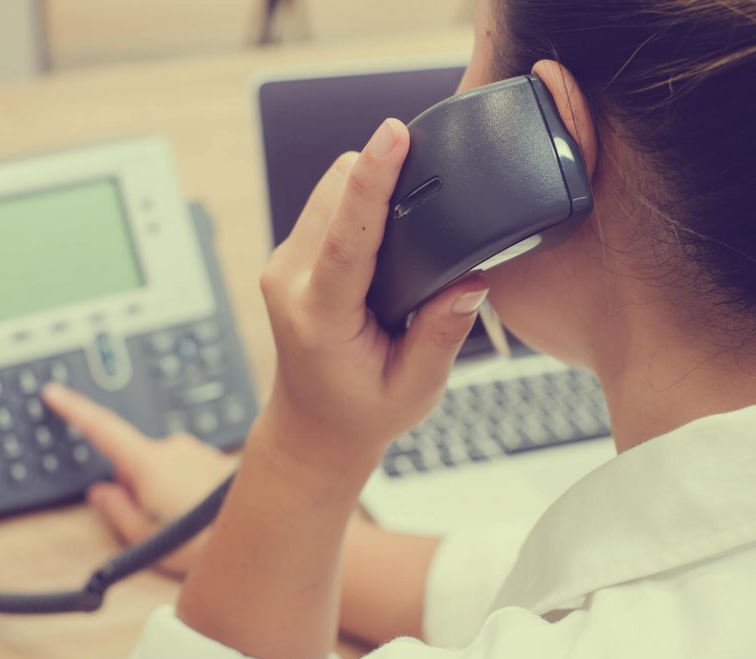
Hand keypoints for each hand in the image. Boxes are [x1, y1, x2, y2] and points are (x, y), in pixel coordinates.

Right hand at [42, 383, 236, 576]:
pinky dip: (189, 489)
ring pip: (165, 467)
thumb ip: (116, 509)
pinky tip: (204, 514)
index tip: (54, 393)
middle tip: (155, 521)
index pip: (102, 428)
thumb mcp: (144, 537)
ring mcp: (198, 451)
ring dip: (166, 489)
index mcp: (148, 463)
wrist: (262, 534)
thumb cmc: (203, 542)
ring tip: (187, 523)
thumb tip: (102, 492)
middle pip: (136, 460)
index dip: (75, 410)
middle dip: (137, 486)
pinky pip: (190, 471)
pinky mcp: (218, 459)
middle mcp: (174, 448)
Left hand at [257, 118, 487, 479]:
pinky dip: (355, 204)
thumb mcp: (415, 389)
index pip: (346, 236)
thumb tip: (472, 278)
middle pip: (334, 193)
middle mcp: (290, 282)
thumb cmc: (361, 412)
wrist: (314, 427)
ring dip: (366, 189)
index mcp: (320, 317)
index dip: (373, 180)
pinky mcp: (288, 256)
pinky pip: (323, 205)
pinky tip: (382, 232)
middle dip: (379, 177)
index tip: (394, 134)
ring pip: (327, 190)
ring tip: (405, 222)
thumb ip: (442, 334)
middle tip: (427, 191)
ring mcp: (283, 265)